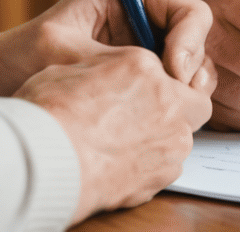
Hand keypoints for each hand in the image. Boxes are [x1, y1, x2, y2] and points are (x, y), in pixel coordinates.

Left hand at [0, 0, 215, 97]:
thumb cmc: (19, 57)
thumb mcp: (63, 49)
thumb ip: (110, 57)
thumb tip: (160, 71)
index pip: (190, 12)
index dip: (191, 42)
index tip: (172, 71)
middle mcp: (144, 16)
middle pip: (198, 41)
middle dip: (192, 70)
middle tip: (172, 98)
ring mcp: (144, 47)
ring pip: (191, 68)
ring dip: (184, 90)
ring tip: (160, 113)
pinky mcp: (139, 75)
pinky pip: (171, 88)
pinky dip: (169, 104)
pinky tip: (148, 122)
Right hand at [18, 45, 212, 218]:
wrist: (46, 163)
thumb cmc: (49, 116)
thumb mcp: (67, 69)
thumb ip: (102, 69)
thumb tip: (108, 76)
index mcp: (142, 66)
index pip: (164, 66)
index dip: (154, 81)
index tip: (139, 91)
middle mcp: (167, 100)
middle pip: (194, 100)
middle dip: (180, 106)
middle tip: (149, 114)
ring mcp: (170, 139)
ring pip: (183, 135)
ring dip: (164, 136)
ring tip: (126, 143)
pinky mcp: (164, 173)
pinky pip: (167, 165)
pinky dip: (151, 164)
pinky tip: (123, 163)